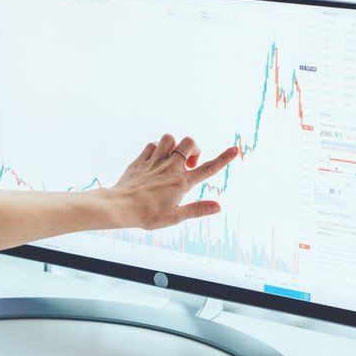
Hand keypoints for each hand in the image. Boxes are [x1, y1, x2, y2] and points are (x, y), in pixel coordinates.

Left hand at [109, 134, 237, 229]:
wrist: (120, 206)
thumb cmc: (147, 215)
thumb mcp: (175, 217)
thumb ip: (197, 209)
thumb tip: (218, 207)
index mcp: (181, 182)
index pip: (208, 169)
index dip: (224, 159)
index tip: (235, 149)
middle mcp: (170, 167)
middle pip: (189, 143)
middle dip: (194, 148)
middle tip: (189, 163)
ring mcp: (155, 162)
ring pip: (170, 138)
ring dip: (174, 145)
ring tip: (172, 159)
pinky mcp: (141, 160)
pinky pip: (152, 145)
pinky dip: (156, 149)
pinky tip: (155, 160)